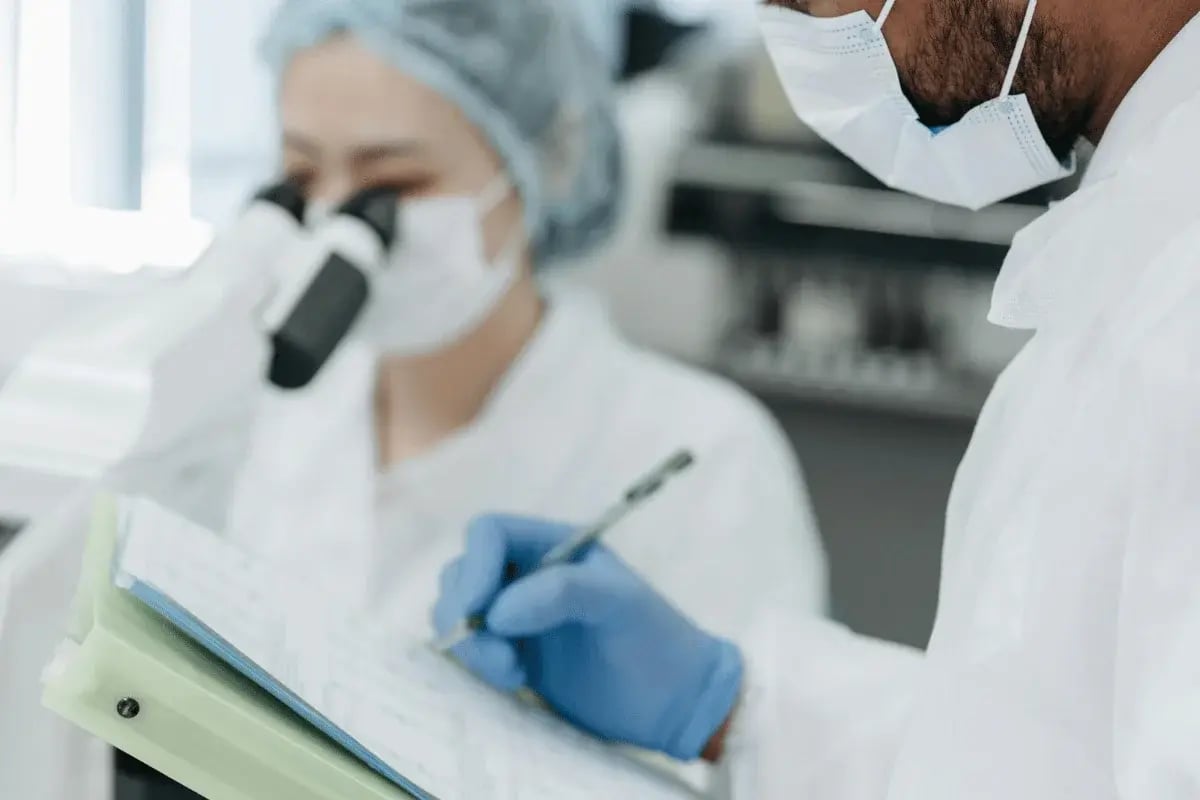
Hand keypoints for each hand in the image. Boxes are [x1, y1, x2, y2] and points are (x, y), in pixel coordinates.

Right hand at [432, 514, 743, 760]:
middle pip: (462, 572)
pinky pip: (468, 649)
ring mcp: (516, 616)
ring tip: (513, 674)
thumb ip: (563, 592)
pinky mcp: (510, 654)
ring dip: (469, 644)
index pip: (489, 533)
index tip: (480, 611)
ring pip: (457, 612)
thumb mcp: (619, 604)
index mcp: (554, 545)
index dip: (476, 566)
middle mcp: (527, 574)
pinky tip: (514, 683)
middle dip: (466, 612)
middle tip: (499, 657)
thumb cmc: (656, 642)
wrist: (672, 704)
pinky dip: (474, 664)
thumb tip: (498, 611)